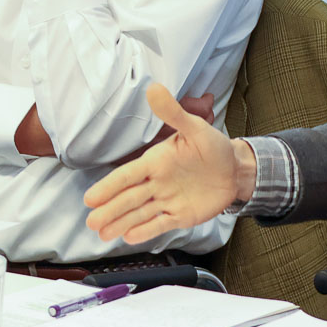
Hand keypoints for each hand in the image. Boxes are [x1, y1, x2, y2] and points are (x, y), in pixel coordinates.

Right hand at [86, 84, 242, 242]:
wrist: (235, 169)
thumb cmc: (213, 146)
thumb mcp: (195, 127)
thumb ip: (173, 112)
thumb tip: (154, 88)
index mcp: (156, 162)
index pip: (128, 175)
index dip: (109, 186)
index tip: (91, 198)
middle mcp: (157, 183)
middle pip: (129, 198)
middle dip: (110, 210)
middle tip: (91, 222)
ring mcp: (167, 201)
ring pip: (140, 213)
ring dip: (121, 223)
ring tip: (103, 234)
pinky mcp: (180, 216)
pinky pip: (160, 224)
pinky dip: (146, 231)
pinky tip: (129, 238)